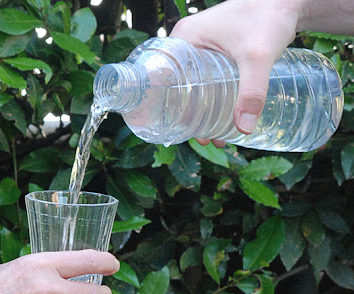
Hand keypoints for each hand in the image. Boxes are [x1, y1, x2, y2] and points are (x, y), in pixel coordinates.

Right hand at [170, 0, 299, 134]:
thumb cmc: (268, 17)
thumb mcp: (257, 57)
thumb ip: (252, 92)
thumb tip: (243, 129)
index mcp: (183, 39)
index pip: (163, 78)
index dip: (168, 106)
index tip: (181, 129)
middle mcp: (187, 42)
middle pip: (178, 86)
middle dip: (190, 115)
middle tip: (204, 138)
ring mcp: (201, 46)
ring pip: (194, 85)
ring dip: (202, 110)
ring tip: (216, 134)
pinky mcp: (216, 50)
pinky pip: (206, 78)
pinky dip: (212, 97)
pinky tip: (224, 116)